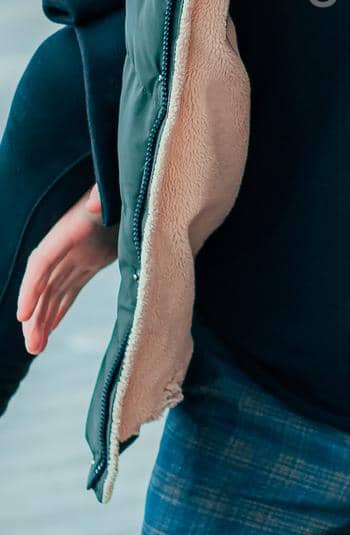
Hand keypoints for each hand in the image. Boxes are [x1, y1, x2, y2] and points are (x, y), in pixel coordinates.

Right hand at [16, 184, 118, 354]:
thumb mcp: (114, 189)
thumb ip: (103, 194)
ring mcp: (78, 253)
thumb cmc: (128, 185)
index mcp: (71, 228)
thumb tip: (95, 202)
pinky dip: (59, 310)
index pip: (42, 261)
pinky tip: (48, 331)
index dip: (31, 288)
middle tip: (32, 347)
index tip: (22, 315)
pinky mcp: (91, 259)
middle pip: (44, 283)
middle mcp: (69, 243)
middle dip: (34, 315)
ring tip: (35, 349)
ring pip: (54, 291)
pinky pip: (69, 290)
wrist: (142, 186)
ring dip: (43, 319)